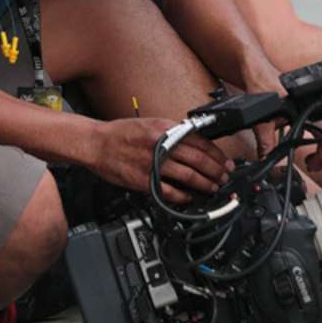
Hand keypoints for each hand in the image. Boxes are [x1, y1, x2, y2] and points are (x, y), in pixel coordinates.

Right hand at [89, 118, 233, 203]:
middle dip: (216, 170)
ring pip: (188, 176)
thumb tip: (195, 143)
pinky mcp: (144, 180)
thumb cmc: (121, 134)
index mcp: (165, 128)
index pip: (200, 141)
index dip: (217, 154)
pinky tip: (189, 197)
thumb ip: (172, 132)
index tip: (225, 161)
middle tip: (224, 177)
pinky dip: (183, 196)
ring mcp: (153, 164)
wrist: (96, 144)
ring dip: (205, 184)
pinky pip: (170, 191)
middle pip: (199, 160)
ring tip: (212, 188)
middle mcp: (161, 145)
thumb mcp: (150, 124)